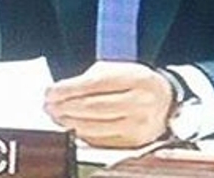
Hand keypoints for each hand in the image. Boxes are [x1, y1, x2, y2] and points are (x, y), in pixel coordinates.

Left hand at [44, 61, 172, 147]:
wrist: (165, 100)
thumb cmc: (135, 82)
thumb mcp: (118, 70)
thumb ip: (90, 79)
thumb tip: (59, 93)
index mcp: (137, 78)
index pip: (95, 84)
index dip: (68, 89)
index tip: (50, 91)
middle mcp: (141, 102)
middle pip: (93, 107)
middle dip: (65, 107)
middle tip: (48, 106)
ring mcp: (139, 125)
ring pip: (95, 127)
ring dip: (69, 123)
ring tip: (56, 117)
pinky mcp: (134, 142)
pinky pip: (101, 141)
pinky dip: (82, 135)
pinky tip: (72, 128)